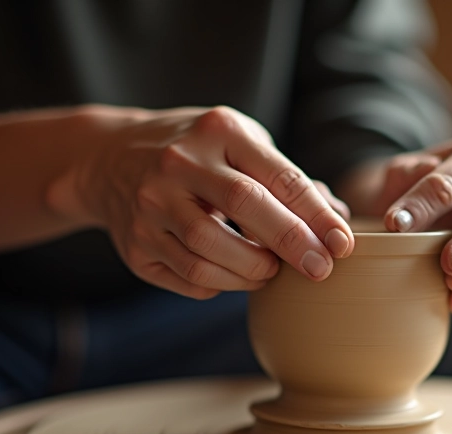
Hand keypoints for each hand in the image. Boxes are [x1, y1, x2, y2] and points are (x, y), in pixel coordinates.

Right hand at [51, 105, 353, 299]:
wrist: (109, 158)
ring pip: (210, 251)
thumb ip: (288, 179)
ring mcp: (150, 204)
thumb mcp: (240, 145)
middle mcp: (179, 163)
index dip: (315, 214)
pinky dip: (221, 285)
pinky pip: (188, 277)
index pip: (277, 175)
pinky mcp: (134, 244)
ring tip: (271, 272)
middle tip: (321, 269)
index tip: (342, 243)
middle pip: (244, 206)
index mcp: (217, 131)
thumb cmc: (199, 154)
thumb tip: (339, 218)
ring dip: (253, 271)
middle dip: (291, 243)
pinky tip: (233, 276)